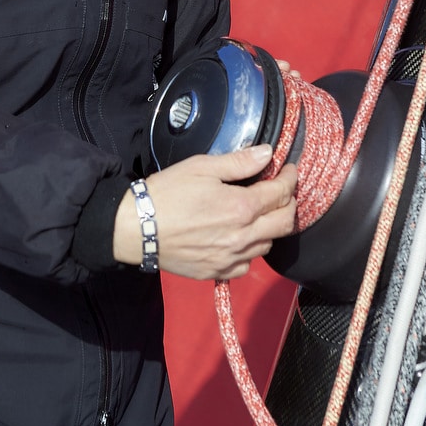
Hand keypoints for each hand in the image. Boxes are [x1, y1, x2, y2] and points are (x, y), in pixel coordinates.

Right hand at [113, 145, 297, 279]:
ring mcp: (230, 258)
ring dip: (270, 227)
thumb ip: (238, 162)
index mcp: (241, 207)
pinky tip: (240, 238)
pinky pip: (247, 264)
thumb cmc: (166, 193)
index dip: (289, 178)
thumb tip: (267, 154)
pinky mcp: (217, 272)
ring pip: (268, 244)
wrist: (136, 228)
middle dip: (289, 203)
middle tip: (282, 191)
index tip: (288, 170)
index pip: (281, 193)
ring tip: (260, 213)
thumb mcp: (202, 167)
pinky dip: (250, 250)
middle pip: (284, 223)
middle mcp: (242, 236)